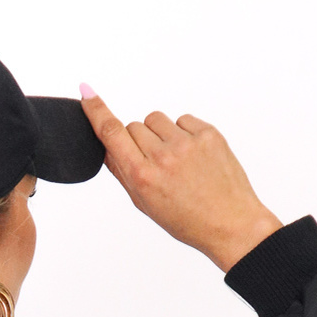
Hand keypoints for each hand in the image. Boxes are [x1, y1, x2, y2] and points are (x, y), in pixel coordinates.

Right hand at [79, 88, 282, 272]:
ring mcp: (187, 142)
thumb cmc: (188, 220)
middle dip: (138, 141)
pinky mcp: (208, 133)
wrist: (231, 223)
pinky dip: (182, 133)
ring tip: (175, 160)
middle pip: (133, 126)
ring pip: (156, 119)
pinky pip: (182, 120)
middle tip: (154, 164)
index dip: (96, 111)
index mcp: (143, 177)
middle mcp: (163, 156)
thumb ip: (124, 173)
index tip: (86, 92)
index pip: (112, 133)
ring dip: (159, 134)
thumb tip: (108, 147)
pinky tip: (192, 156)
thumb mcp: (146, 204)